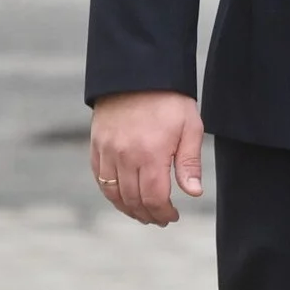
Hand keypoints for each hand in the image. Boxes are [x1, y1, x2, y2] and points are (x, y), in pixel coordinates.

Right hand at [90, 90, 204, 225]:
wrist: (137, 71)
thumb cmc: (168, 98)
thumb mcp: (190, 126)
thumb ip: (189, 162)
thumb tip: (193, 193)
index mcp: (151, 154)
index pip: (154, 199)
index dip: (164, 213)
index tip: (173, 216)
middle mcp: (126, 156)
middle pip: (133, 200)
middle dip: (148, 215)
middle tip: (160, 218)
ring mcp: (108, 150)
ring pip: (113, 193)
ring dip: (128, 208)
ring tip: (142, 212)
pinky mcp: (96, 143)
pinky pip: (99, 177)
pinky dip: (110, 192)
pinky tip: (122, 195)